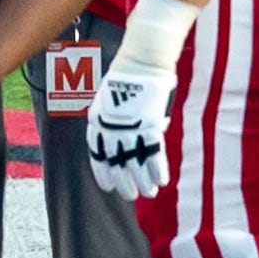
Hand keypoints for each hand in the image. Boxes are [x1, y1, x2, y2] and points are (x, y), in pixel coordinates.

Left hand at [85, 52, 177, 198]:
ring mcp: (129, 128)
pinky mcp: (149, 125)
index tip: (108, 187)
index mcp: (97, 122)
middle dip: (124, 182)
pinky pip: (153, 153)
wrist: (140, 62)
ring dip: (143, 181)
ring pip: (135, 163)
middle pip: (116, 163)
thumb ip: (111, 123)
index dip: (103, 174)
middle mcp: (110, 128)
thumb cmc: (126, 80)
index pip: (97, 155)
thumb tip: (122, 140)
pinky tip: (161, 181)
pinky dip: (157, 169)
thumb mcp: (107, 102)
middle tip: (131, 195)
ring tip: (148, 193)